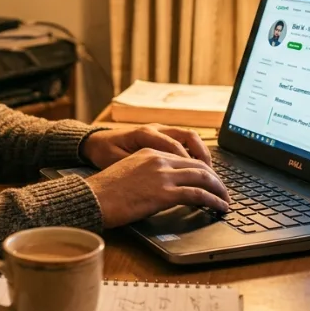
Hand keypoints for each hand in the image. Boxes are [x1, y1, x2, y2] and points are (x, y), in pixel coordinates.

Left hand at [79, 124, 212, 169]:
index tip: (201, 181)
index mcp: (145, 133)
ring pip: (189, 137)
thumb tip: (160, 181)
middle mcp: (156, 128)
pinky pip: (183, 140)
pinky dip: (194, 153)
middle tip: (214, 180)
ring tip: (211, 174)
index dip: (190, 164)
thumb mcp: (117, 162)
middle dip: (204, 159)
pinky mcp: (161, 135)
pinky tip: (198, 168)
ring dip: (202, 154)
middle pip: (189, 138)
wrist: (95, 142)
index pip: (175, 146)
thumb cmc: (104, 153)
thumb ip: (138, 170)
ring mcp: (160, 130)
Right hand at [84, 149, 229, 228]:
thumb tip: (163, 188)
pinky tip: (219, 207)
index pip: (186, 158)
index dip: (203, 170)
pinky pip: (198, 194)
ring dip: (219, 190)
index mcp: (150, 152)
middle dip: (216, 180)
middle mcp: (159, 159)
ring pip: (203, 178)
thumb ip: (149, 173)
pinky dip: (213, 201)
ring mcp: (162, 175)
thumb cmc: (105, 191)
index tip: (211, 181)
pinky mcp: (164, 193)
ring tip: (226, 201)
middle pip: (199, 166)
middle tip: (224, 192)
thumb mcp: (128, 172)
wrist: (92, 198)